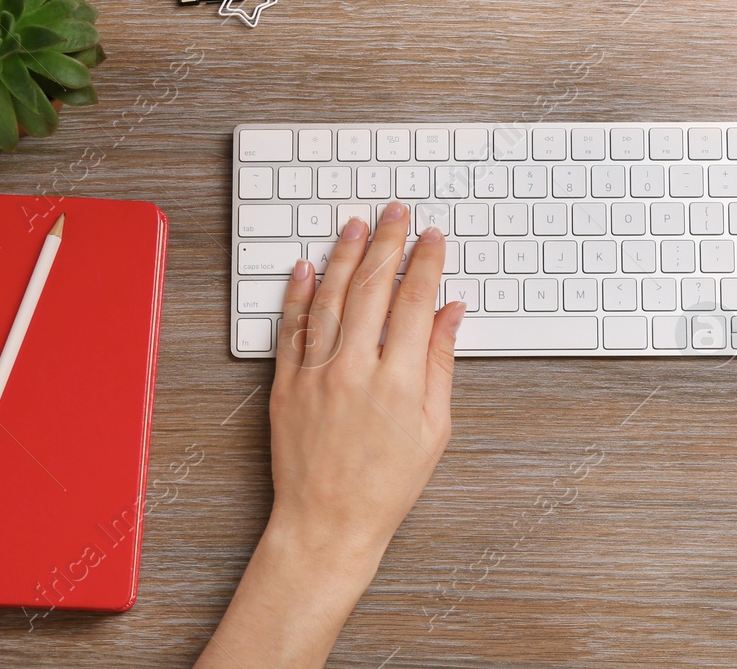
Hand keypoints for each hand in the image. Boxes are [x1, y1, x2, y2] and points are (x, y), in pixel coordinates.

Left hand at [268, 200, 462, 555]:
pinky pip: (291, 327)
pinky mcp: (285, 385)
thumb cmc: (386, 485)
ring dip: (344, 256)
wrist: (328, 523)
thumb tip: (451, 313)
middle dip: (387, 243)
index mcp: (399, 381)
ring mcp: (316, 375)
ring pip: (329, 298)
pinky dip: (298, 293)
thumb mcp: (433, 428)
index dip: (426, 262)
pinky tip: (306, 266)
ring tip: (355, 226)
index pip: (416, 302)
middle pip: (373, 288)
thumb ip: (441, 363)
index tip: (432, 238)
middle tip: (395, 213)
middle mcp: (355, 369)